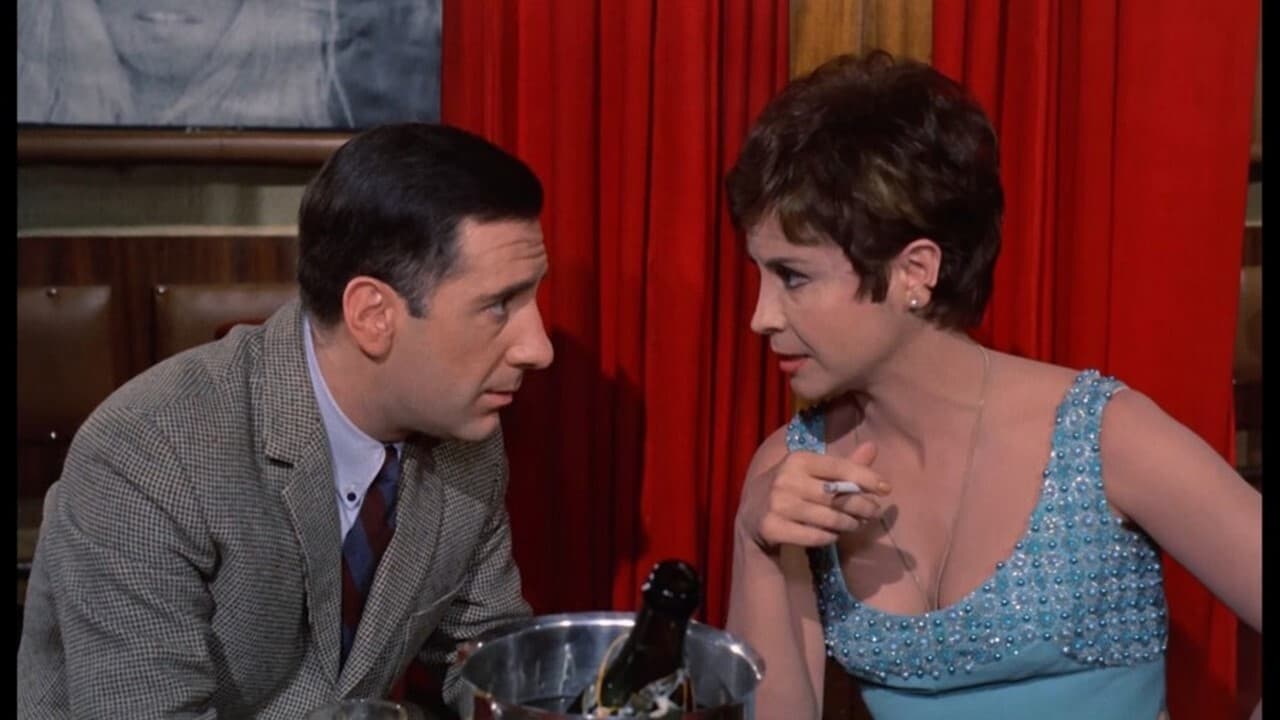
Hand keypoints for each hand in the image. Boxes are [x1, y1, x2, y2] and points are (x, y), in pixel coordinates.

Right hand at [736, 441, 888, 550]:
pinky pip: (815, 537)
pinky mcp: (772, 527)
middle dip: (862, 506)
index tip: (886, 489)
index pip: (840, 468)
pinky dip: (830, 537)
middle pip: (838, 497)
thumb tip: (873, 447)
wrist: (750, 514)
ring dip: (849, 524)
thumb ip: (843, 464)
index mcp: (797, 459)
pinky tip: (834, 534)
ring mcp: (778, 505)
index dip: (867, 478)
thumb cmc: (789, 488)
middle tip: (873, 512)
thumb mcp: (811, 471)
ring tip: (855, 524)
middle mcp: (787, 479)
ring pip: (829, 519)